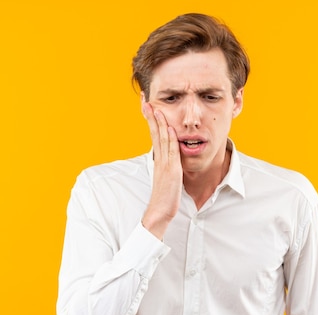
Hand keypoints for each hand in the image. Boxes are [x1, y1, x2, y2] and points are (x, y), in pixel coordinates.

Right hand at [141, 100, 181, 239]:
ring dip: (159, 123)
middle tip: (145, 101)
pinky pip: (171, 152)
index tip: (147, 107)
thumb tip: (169, 158)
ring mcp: (165, 164)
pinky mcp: (172, 171)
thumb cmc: (164, 197)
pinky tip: (170, 128)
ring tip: (156, 108)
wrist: (160, 211)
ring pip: (162, 139)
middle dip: (150, 116)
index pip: (154, 135)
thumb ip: (167, 166)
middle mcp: (159, 159)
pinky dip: (171, 139)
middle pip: (154, 133)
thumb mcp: (166, 177)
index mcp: (158, 160)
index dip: (151, 121)